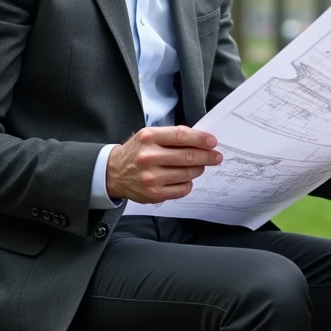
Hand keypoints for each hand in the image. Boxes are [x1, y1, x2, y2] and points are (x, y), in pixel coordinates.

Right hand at [106, 126, 221, 203]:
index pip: (182, 136)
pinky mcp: (154, 194)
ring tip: (198, 166)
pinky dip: (188, 183)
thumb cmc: (137, 151)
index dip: (201, 139)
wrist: (114, 172)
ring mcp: (151, 178)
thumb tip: (201, 140)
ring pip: (188, 174)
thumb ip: (173, 136)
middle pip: (188, 157)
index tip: (213, 142)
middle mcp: (149, 157)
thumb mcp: (149, 136)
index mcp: (149, 138)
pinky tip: (185, 179)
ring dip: (198, 169)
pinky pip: (182, 189)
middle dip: (207, 157)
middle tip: (216, 157)